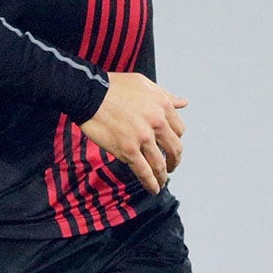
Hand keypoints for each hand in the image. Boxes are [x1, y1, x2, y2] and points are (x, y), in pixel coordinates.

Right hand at [79, 72, 186, 193]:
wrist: (88, 92)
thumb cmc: (113, 86)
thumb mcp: (144, 84)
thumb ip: (165, 95)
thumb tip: (184, 103)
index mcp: (163, 106)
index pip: (179, 129)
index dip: (175, 140)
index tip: (170, 146)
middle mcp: (157, 122)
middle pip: (175, 148)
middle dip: (175, 161)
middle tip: (171, 166)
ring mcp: (143, 138)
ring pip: (160, 163)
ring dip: (163, 175)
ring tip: (162, 181)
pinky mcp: (128, 150)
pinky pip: (144, 171)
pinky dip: (151, 183)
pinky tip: (153, 189)